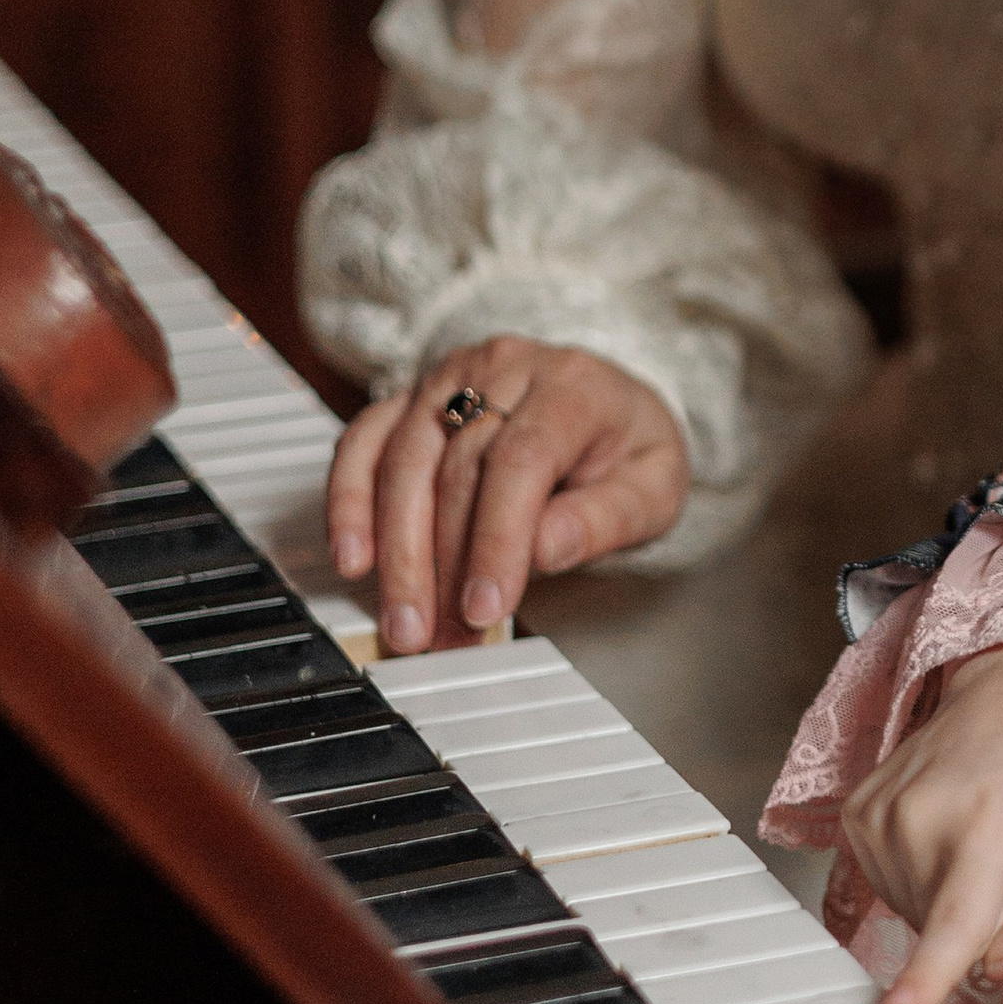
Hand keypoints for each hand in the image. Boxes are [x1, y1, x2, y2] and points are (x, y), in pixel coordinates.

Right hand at [328, 336, 690, 654]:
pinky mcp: (410, 397)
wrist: (607, 403)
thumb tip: (547, 548)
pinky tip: (352, 556)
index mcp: (573, 387)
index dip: (496, 539)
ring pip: (403, 459)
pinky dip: (348, 502)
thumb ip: (606, 517)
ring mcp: (449, 377)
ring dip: (395, 549)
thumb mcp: (653, 486)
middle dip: (440, 563)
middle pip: (455, 465)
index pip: (520, 460)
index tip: (484, 606)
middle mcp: (504, 369)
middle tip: (437, 634)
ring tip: (402, 618)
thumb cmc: (626, 449)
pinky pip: (363, 442)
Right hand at [844, 639, 1002, 1003]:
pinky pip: (895, 891)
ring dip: (957, 896)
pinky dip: (928, 878)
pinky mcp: (856, 819)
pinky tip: (951, 830)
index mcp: (992, 828)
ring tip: (985, 835)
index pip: (957, 923)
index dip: (926, 978)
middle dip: (991, 916)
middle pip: (951, 936)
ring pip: (919, 917)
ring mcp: (879, 818)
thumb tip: (994, 966)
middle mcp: (922, 821)